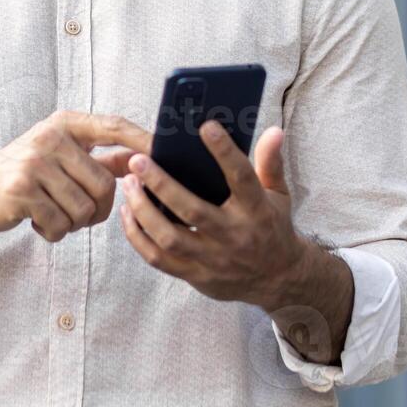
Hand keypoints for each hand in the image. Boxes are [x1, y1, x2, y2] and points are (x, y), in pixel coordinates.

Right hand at [0, 110, 151, 242]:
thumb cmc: (23, 177)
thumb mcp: (59, 157)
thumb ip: (98, 157)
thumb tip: (141, 158)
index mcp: (64, 124)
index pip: (113, 126)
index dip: (142, 140)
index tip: (164, 153)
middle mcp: (50, 137)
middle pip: (105, 184)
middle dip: (97, 210)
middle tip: (75, 213)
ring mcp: (34, 163)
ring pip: (84, 209)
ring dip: (73, 224)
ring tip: (51, 214)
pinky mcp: (21, 191)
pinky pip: (61, 224)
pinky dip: (54, 233)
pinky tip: (36, 222)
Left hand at [118, 122, 307, 309]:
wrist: (278, 279)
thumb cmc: (272, 227)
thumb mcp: (278, 194)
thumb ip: (270, 162)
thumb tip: (273, 131)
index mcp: (256, 210)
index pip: (241, 177)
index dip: (225, 152)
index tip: (206, 127)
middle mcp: (234, 235)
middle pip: (193, 211)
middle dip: (162, 185)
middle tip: (138, 160)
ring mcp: (213, 258)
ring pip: (170, 238)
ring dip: (144, 211)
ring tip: (128, 183)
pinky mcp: (196, 274)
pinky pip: (159, 259)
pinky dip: (138, 237)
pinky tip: (128, 214)